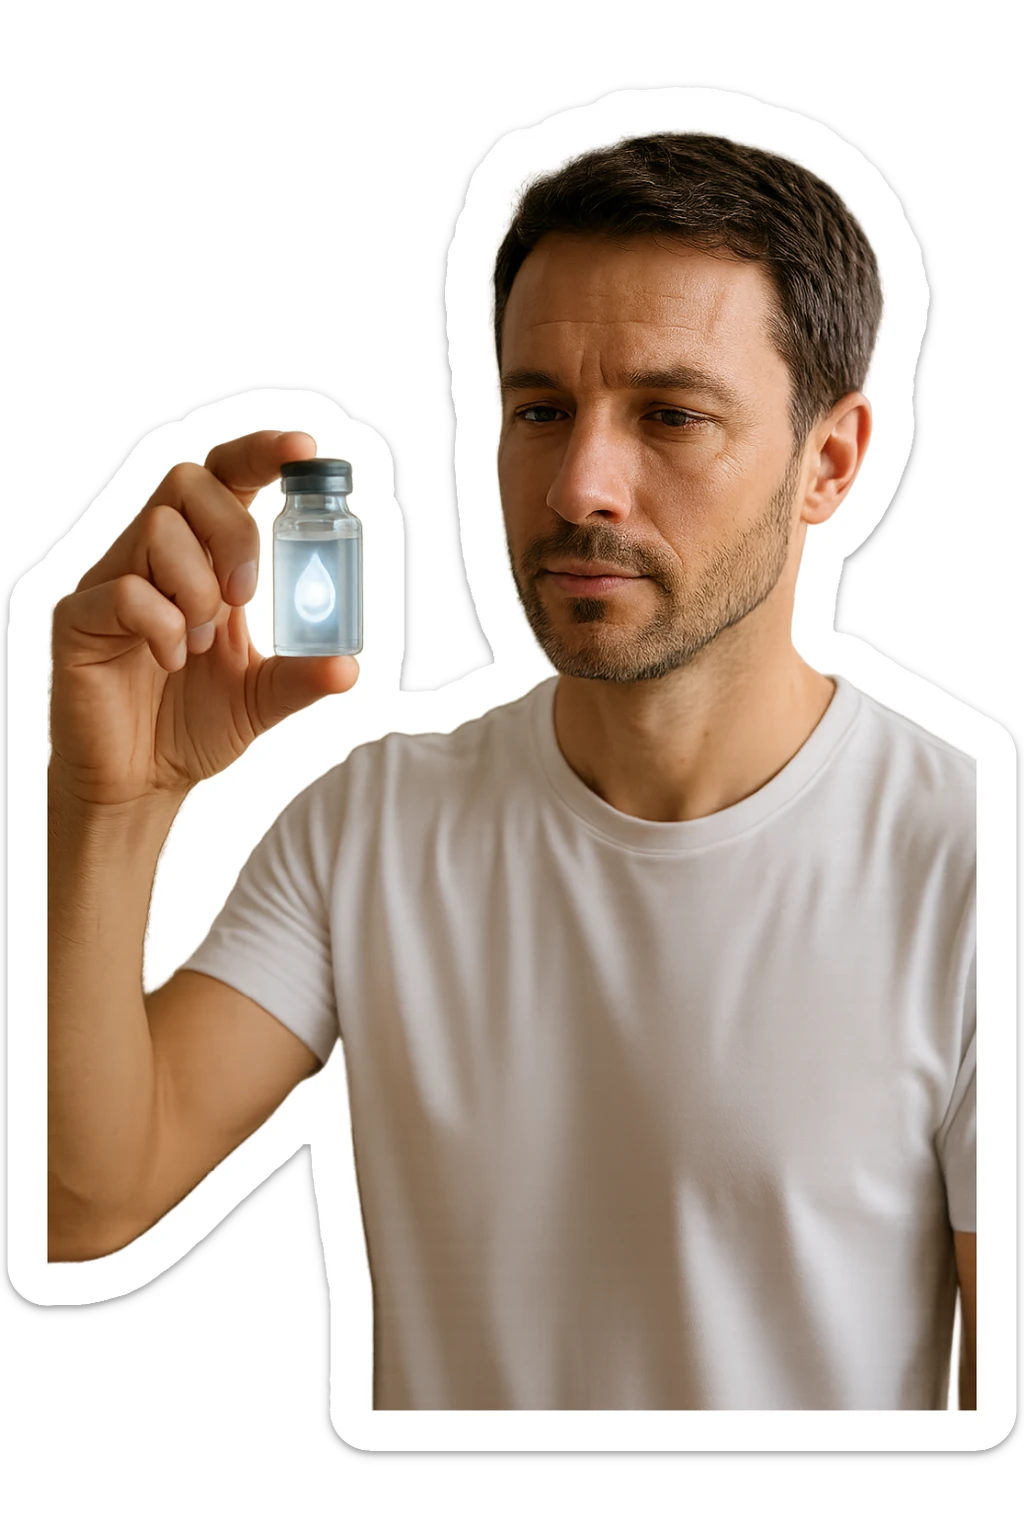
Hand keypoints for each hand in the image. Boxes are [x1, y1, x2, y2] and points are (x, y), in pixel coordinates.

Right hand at [49, 430, 359, 807]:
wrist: (140, 783)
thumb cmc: (192, 726)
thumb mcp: (263, 698)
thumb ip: (303, 676)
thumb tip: (349, 665)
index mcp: (203, 559)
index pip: (226, 478)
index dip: (261, 453)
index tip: (305, 450)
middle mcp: (154, 557)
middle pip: (188, 480)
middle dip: (232, 531)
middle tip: (246, 595)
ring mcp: (112, 582)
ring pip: (156, 529)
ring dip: (197, 588)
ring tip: (202, 645)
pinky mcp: (79, 619)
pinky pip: (123, 591)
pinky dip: (163, 626)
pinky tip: (172, 661)